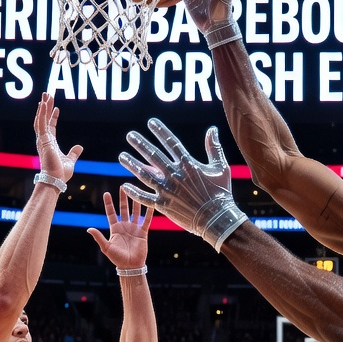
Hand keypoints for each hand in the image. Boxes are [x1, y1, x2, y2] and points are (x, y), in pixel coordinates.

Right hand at [33, 93, 83, 183]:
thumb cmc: (60, 173)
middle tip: (47, 95)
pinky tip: (43, 104)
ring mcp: (42, 139)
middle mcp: (44, 140)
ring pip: (41, 119)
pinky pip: (41, 123)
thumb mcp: (70, 161)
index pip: (50, 127)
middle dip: (46, 107)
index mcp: (50, 144)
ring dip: (43, 107)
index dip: (52, 117)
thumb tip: (80, 147)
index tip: (56, 108)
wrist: (56, 179)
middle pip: (44, 120)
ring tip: (46, 95)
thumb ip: (73, 153)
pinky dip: (41, 113)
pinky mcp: (43, 140)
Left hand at [88, 188, 153, 269]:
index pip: (111, 213)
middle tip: (123, 187)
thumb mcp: (106, 247)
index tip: (106, 193)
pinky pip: (146, 220)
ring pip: (135, 212)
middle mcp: (125, 226)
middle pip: (124, 209)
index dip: (109, 204)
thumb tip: (88, 229)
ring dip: (135, 202)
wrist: (130, 266)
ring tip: (136, 191)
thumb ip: (98, 237)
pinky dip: (149, 213)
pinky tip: (151, 204)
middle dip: (123, 198)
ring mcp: (134, 228)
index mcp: (115, 228)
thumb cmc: (117, 258)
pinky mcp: (143, 232)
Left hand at [120, 121, 246, 250]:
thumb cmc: (221, 193)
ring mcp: (167, 190)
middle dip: (140, 144)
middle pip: (153, 156)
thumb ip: (214, 148)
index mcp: (188, 164)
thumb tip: (212, 129)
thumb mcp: (220, 167)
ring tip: (122, 156)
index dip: (160, 131)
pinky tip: (124, 185)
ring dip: (132, 164)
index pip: (171, 143)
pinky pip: (145, 198)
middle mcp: (175, 175)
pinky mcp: (163, 205)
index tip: (151, 122)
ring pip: (145, 174)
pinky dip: (134, 192)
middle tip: (130, 136)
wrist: (217, 219)